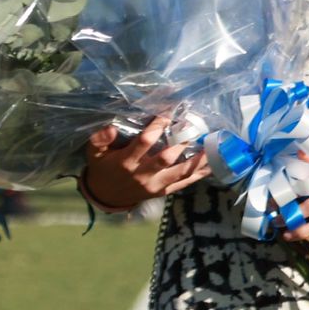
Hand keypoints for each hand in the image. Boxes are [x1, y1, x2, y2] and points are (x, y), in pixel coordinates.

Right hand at [82, 114, 210, 210]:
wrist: (106, 196)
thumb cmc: (102, 168)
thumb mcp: (94, 153)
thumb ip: (99, 139)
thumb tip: (110, 127)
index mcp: (126, 162)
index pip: (144, 142)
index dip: (157, 126)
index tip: (168, 112)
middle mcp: (142, 174)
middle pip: (166, 158)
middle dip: (182, 142)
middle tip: (195, 126)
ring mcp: (155, 185)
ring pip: (181, 173)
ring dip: (198, 159)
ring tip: (213, 145)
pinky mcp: (164, 192)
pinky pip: (185, 183)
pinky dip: (200, 174)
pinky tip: (214, 163)